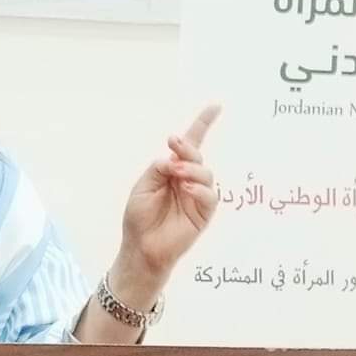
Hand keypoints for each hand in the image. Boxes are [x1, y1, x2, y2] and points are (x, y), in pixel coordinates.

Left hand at [115, 105, 220, 294]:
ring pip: (206, 173)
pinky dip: (199, 188)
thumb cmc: (139, 219)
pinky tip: (186, 187)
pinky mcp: (203, 214)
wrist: (141, 248)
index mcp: (172, 171)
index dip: (203, 125)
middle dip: (186, 147)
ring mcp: (197, 197)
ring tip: (175, 172)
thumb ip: (158, 169)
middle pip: (196, 156)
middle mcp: (187, 180)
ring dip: (191, 168)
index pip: (190, 145)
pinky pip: (210, 196)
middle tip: (173, 145)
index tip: (216, 106)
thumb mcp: (142, 186)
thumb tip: (174, 158)